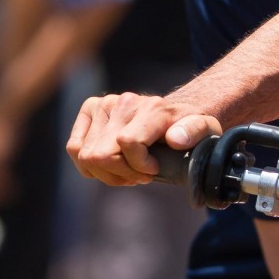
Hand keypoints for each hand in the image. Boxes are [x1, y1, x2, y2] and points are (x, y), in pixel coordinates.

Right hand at [66, 92, 222, 186]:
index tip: (153, 171)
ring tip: (127, 171)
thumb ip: (195, 132)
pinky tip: (110, 166)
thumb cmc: (190, 128)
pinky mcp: (90, 109)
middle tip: (140, 176)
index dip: (137, 166)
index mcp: (153, 109)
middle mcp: (124, 102)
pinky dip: (89, 166)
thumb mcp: (205, 131)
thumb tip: (175, 139)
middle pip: (101, 155)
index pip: (127, 143)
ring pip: (86, 156)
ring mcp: (104, 104)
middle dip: (121, 174)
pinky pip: (74, 148)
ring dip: (106, 173)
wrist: (176, 112)